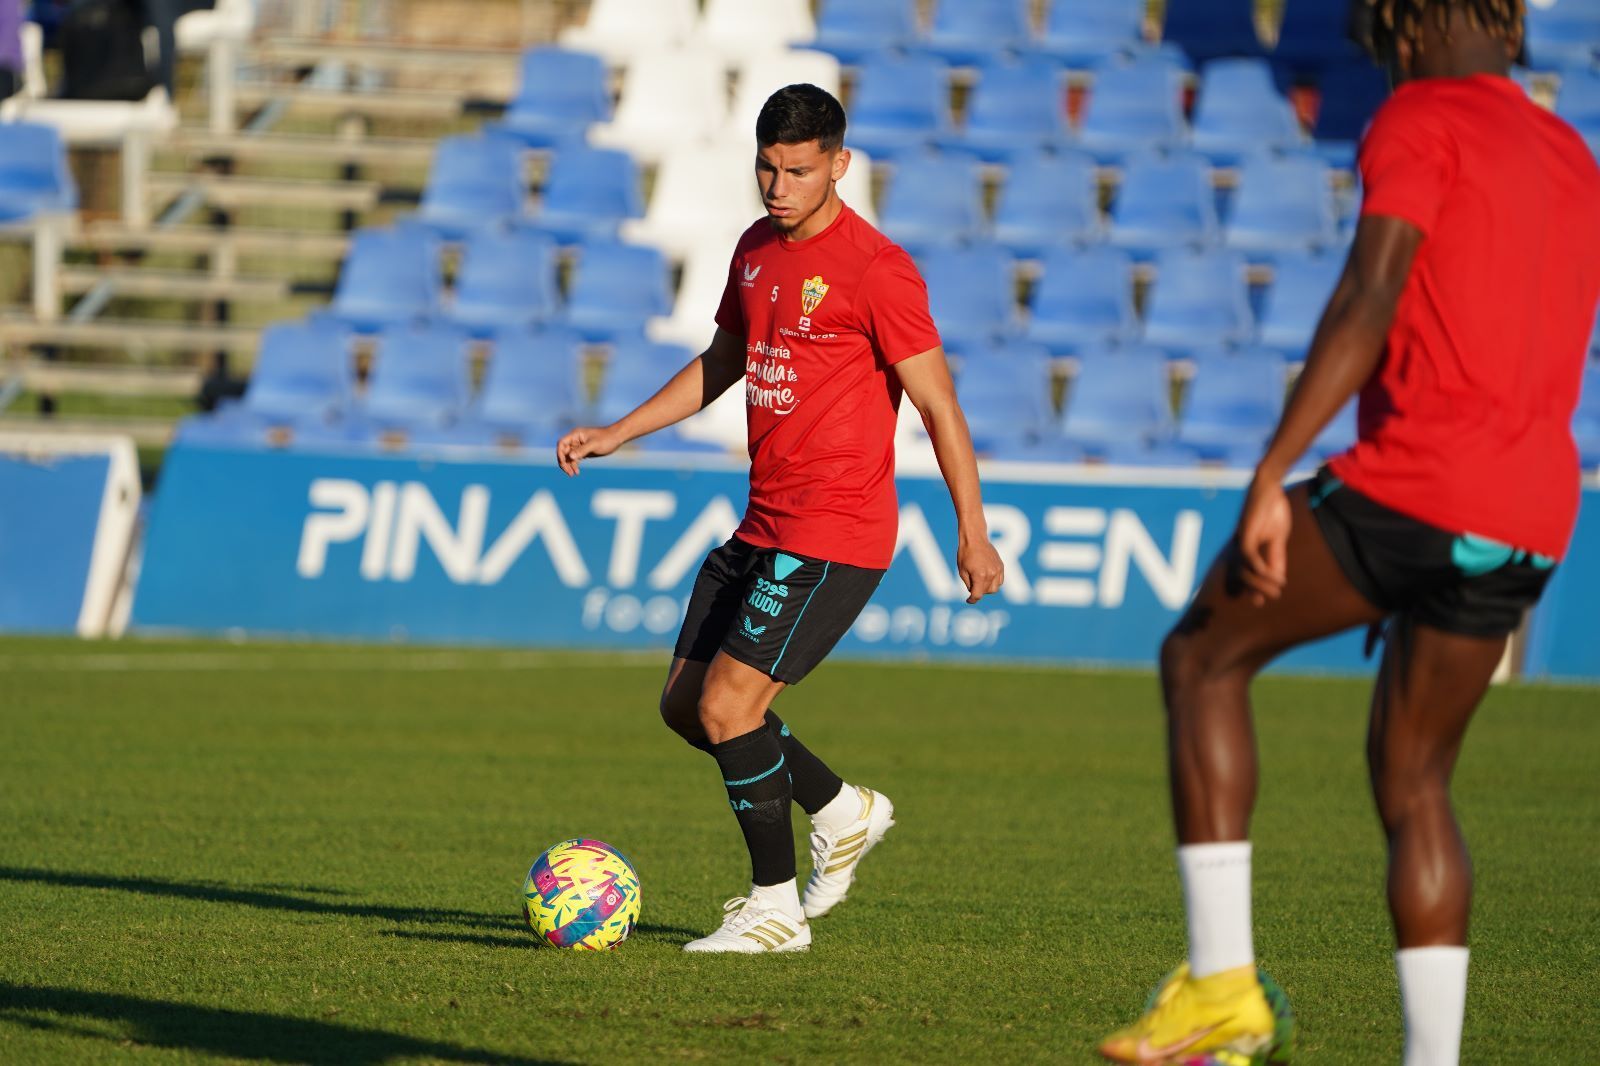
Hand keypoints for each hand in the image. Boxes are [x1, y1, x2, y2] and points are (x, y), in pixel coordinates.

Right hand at [556, 426, 622, 475]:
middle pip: (563, 452)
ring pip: (568, 457)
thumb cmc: (606, 439)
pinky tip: (577, 472)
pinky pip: (575, 459)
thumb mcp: (594, 445)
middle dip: (564, 462)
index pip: (562, 443)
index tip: (564, 463)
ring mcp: (579, 446)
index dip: (560, 454)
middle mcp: (575, 440)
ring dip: (569, 466)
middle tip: (569, 473)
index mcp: (575, 435)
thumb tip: (570, 457)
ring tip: (573, 474)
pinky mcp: (583, 451)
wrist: (616, 438)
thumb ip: (582, 450)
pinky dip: (574, 465)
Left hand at [957, 534, 1004, 604]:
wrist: (974, 539)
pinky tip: (987, 577)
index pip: (978, 595)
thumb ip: (969, 584)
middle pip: (987, 592)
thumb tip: (974, 593)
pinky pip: (1000, 580)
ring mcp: (997, 570)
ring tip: (980, 580)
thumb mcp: (962, 571)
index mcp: (980, 576)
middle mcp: (991, 574)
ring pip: (995, 588)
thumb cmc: (965, 554)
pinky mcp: (1001, 566)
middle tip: (973, 585)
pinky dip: (994, 582)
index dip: (972, 600)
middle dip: (979, 591)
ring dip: (988, 588)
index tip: (969, 600)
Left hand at [1234, 473, 1290, 604]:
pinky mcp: (1245, 532)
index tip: (1260, 603)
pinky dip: (1259, 568)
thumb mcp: (1277, 538)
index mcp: (1248, 548)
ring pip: (1244, 568)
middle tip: (1273, 597)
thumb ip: (1276, 557)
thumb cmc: (1273, 511)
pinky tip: (1271, 576)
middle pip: (1242, 575)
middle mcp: (1240, 546)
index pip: (1245, 573)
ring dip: (1259, 583)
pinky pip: (1248, 555)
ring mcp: (1242, 539)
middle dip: (1255, 589)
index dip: (1251, 589)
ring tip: (1277, 589)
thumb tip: (1277, 578)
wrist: (1269, 486)